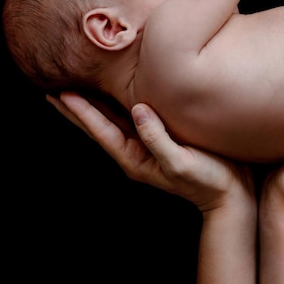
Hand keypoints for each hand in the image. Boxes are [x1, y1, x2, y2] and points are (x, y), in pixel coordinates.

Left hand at [47, 92, 253, 211]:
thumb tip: (137, 109)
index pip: (101, 131)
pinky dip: (120, 104)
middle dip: (77, 109)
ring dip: (95, 105)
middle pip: (100, 126)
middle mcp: (136, 151)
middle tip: (52, 90)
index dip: (81, 111)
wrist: (231, 193)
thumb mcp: (180, 163)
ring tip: (76, 90)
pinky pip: (134, 118)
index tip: (60, 93)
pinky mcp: (163, 138)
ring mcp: (148, 145)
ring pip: (114, 120)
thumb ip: (157, 138)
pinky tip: (118, 94)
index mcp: (135, 158)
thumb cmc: (208, 181)